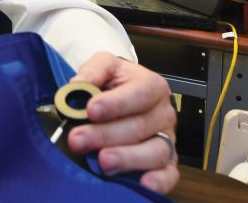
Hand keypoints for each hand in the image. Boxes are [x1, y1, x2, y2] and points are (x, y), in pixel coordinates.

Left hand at [66, 51, 177, 193]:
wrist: (126, 94)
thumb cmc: (116, 82)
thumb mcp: (105, 65)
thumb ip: (93, 71)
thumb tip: (78, 85)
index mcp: (152, 86)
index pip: (139, 94)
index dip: (115, 104)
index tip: (91, 110)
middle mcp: (163, 113)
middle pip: (139, 127)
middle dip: (105, 135)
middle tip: (79, 139)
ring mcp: (166, 138)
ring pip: (154, 152)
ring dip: (126, 158)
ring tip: (102, 160)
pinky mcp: (167, 161)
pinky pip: (168, 174)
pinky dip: (158, 181)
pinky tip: (142, 182)